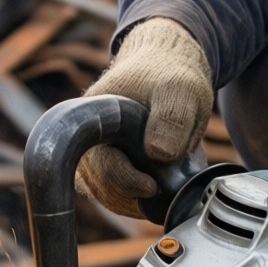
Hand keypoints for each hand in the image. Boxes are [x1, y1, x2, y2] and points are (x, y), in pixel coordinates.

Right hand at [76, 18, 213, 216]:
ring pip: (106, 195)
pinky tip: (155, 187)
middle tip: (165, 187)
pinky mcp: (105, 165)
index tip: (153, 187)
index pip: (100, 164)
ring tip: (164, 183)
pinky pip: (112, 194)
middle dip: (134, 194)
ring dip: (135, 199)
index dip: (126, 181)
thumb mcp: (182, 90)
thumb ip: (172, 117)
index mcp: (95, 117)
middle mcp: (85, 137)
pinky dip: (134, 198)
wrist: (166, 66)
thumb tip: (158, 154)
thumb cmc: (171, 75)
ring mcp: (93, 152)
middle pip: (100, 187)